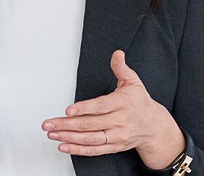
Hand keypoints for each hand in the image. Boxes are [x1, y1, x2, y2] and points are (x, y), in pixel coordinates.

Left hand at [42, 50, 184, 168]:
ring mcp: (116, 136)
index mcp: (122, 103)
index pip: (101, 106)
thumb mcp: (133, 82)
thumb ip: (121, 68)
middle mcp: (119, 121)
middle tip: (49, 123)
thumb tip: (117, 54)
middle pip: (90, 124)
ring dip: (69, 137)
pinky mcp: (114, 146)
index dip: (84, 108)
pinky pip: (94, 150)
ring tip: (52, 134)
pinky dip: (78, 150)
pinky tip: (64, 146)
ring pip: (90, 139)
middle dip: (67, 124)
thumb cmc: (140, 102)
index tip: (69, 110)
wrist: (154, 126)